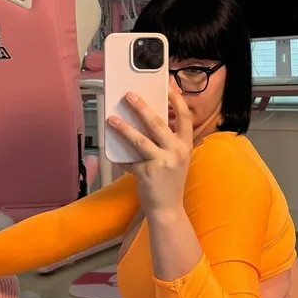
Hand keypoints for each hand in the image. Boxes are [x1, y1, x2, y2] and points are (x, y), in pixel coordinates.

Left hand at [108, 89, 192, 215]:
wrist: (168, 209)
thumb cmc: (169, 181)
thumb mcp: (176, 158)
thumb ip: (166, 141)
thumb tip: (147, 119)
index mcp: (186, 145)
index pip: (185, 117)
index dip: (177, 101)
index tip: (168, 88)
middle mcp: (177, 152)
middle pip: (157, 123)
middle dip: (141, 107)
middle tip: (128, 95)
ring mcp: (162, 163)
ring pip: (140, 139)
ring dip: (123, 127)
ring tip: (112, 118)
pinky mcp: (147, 173)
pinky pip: (129, 160)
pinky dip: (119, 156)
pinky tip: (112, 151)